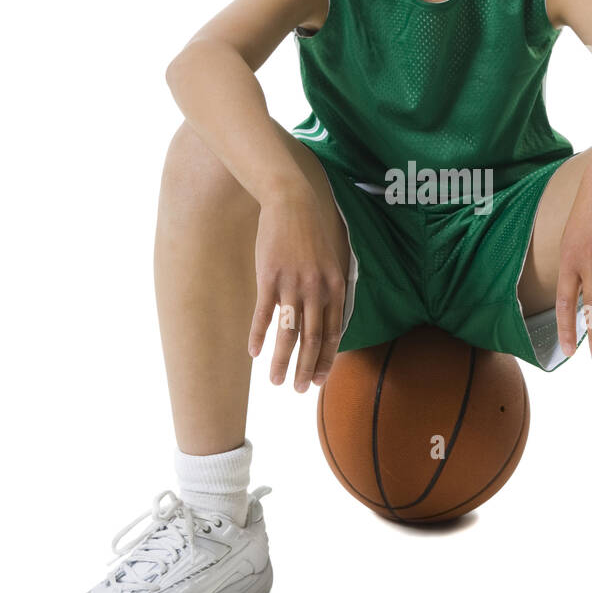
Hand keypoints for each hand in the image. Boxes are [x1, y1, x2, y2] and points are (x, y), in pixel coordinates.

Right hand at [248, 192, 347, 391]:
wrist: (291, 202)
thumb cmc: (311, 232)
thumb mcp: (332, 260)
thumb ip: (332, 288)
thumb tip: (330, 314)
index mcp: (336, 287)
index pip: (333, 333)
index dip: (326, 358)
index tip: (320, 379)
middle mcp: (317, 290)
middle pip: (312, 339)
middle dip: (306, 369)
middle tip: (300, 390)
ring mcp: (292, 285)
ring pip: (288, 333)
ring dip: (282, 361)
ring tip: (277, 381)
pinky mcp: (269, 278)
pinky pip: (264, 314)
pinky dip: (258, 335)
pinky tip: (254, 353)